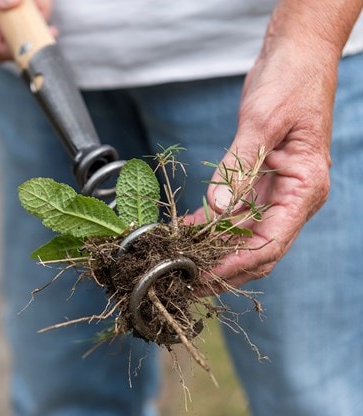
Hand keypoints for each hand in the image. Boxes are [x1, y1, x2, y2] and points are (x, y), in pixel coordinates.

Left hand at [189, 37, 336, 290]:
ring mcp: (275, 192)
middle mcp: (292, 198)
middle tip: (189, 283)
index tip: (205, 278)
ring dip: (215, 251)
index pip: (271, 243)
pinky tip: (188, 231)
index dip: (237, 265)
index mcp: (304, 189)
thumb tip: (215, 208)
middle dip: (224, 269)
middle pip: (257, 249)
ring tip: (184, 263)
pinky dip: (212, 225)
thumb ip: (238, 167)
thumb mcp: (262, 123)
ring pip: (243, 236)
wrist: (294, 58)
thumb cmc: (290, 84)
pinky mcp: (258, 182)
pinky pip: (234, 213)